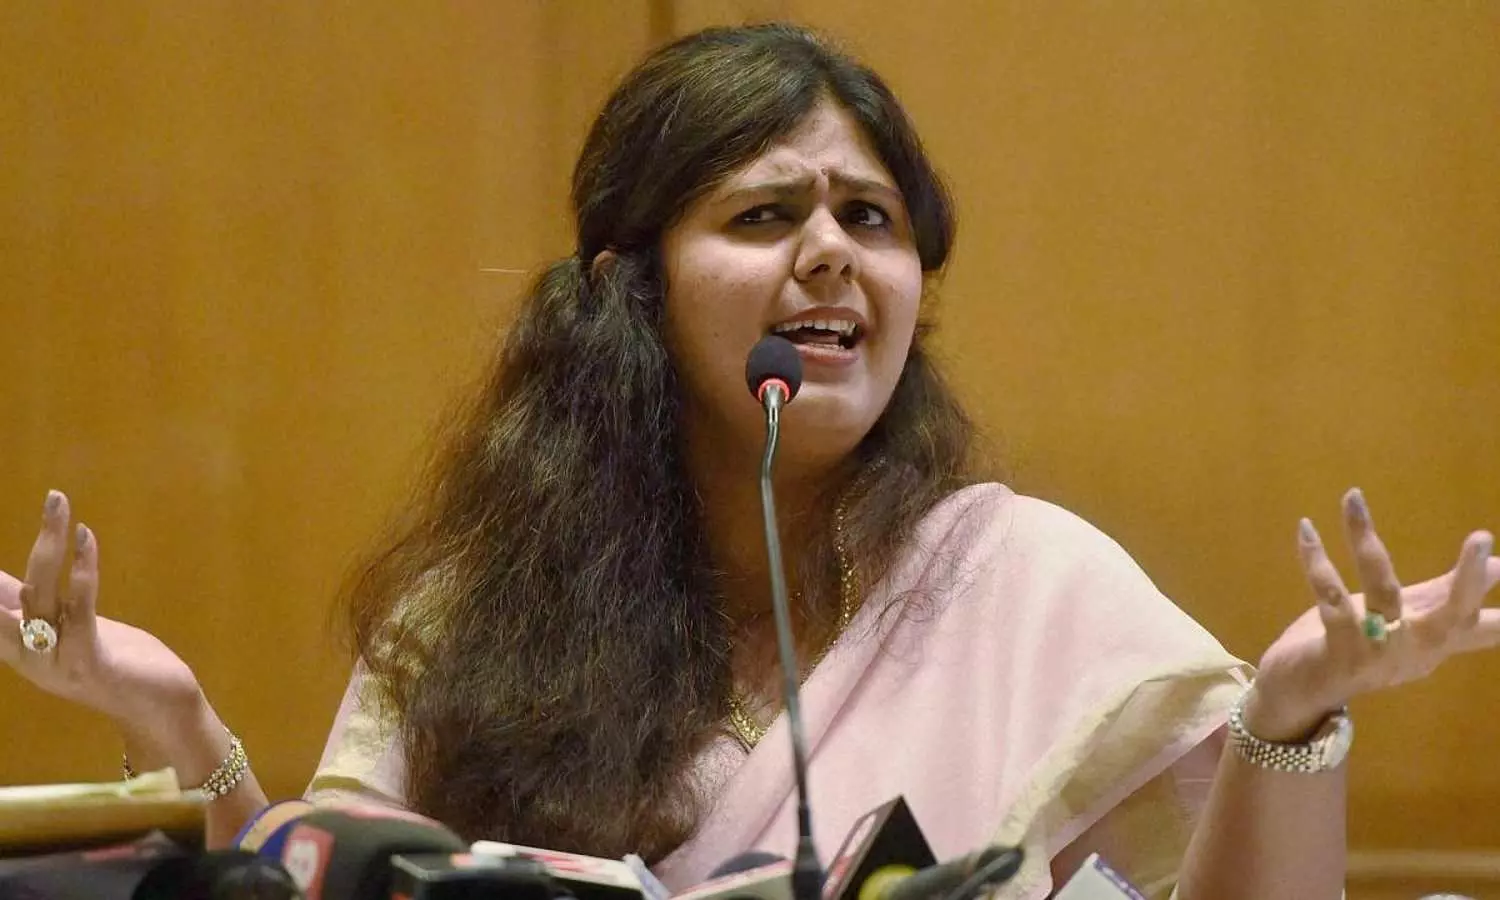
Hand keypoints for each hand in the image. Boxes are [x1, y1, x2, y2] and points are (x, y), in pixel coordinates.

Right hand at [0, 491, 202, 734]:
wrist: (160, 710)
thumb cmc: (116, 660)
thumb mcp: (69, 627)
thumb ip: (37, 604)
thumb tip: (6, 579)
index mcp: (19, 645)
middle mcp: (28, 655)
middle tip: (39, 503)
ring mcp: (56, 661)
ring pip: (39, 594)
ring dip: (49, 543)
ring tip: (57, 504)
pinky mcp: (89, 661)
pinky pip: (79, 610)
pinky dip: (82, 570)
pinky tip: (85, 539)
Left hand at [1246, 488, 1499, 741]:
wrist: (1300, 694)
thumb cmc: (1359, 649)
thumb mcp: (1408, 619)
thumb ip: (1445, 592)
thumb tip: (1498, 564)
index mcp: (1435, 642)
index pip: (1485, 626)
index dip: (1499, 601)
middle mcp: (1415, 650)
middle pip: (1452, 617)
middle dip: (1468, 579)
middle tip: (1481, 537)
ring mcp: (1378, 652)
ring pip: (1382, 590)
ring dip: (1365, 541)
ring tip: (1354, 501)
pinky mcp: (1339, 649)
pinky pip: (1330, 596)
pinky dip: (1317, 561)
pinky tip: (1307, 529)